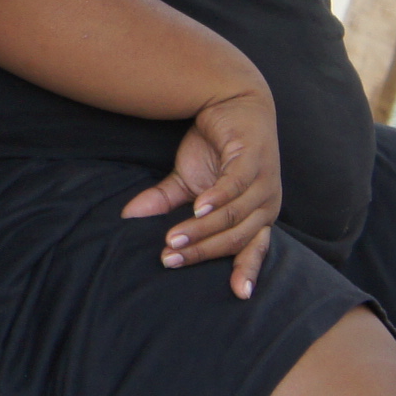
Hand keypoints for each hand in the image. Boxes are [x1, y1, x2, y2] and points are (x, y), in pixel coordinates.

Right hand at [121, 86, 280, 297]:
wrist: (234, 99)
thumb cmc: (217, 144)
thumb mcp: (188, 178)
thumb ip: (166, 201)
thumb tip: (128, 217)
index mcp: (257, 214)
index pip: (253, 248)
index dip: (246, 270)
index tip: (237, 295)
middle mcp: (267, 203)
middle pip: (235, 238)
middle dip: (201, 252)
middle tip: (169, 260)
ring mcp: (264, 182)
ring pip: (234, 216)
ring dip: (202, 229)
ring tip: (173, 238)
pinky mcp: (254, 158)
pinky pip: (236, 185)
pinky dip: (218, 198)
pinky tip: (198, 207)